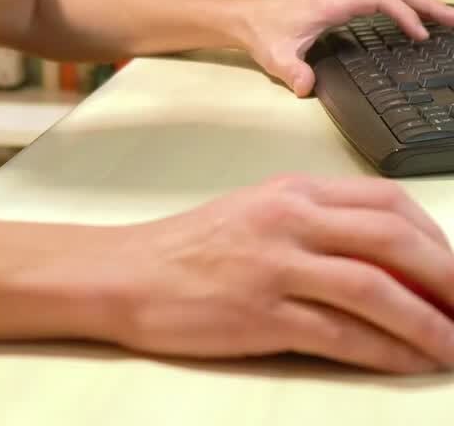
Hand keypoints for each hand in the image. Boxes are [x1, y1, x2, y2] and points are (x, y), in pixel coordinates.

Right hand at [112, 174, 453, 373]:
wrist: (130, 272)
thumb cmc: (194, 247)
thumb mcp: (260, 214)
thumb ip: (319, 225)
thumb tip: (387, 257)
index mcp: (294, 191)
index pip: (385, 201)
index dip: (434, 236)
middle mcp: (291, 219)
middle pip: (392, 239)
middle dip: (446, 276)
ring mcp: (278, 265)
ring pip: (375, 288)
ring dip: (429, 322)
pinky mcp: (263, 313)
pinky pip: (342, 334)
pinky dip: (388, 352)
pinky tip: (412, 363)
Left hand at [230, 0, 453, 97]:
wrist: (247, 18)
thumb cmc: (263, 33)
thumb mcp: (275, 57)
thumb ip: (291, 71)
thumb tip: (306, 86)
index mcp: (332, 4)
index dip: (403, 14)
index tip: (420, 36)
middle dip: (425, 2)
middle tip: (453, 21)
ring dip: (419, 0)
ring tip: (446, 18)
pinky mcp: (343, 3)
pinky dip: (405, 4)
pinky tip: (417, 18)